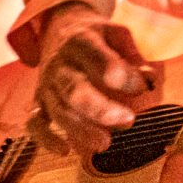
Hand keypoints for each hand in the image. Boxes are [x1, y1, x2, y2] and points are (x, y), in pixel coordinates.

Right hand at [32, 5, 153, 152]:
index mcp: (80, 41)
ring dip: (80, 129)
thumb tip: (149, 79)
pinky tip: (65, 150)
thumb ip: (134, 55)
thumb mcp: (117, 35)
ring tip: (105, 143)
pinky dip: (45, 139)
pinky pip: (34, 123)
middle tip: (128, 120)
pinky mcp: (39, 103)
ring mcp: (47, 85)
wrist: (61, 32)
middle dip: (100, 109)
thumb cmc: (98, 39)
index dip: (119, 73)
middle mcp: (60, 64)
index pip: (95, 56)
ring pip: (58, 110)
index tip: (142, 87)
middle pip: (74, 89)